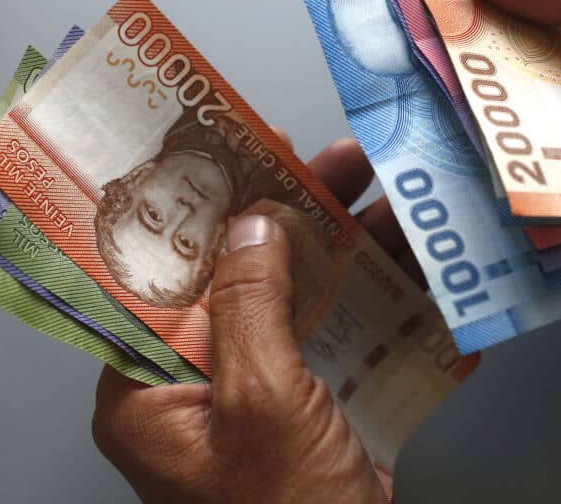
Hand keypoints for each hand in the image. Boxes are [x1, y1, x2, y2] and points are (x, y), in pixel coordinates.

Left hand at [92, 137, 417, 503]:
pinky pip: (331, 339)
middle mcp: (194, 388)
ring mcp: (256, 399)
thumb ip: (251, 306)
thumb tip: (252, 225)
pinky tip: (412, 269)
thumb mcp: (262, 405)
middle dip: (292, 216)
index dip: (196, 206)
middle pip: (238, 275)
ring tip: (387, 195)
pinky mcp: (307, 412)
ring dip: (344, 250)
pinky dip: (371, 305)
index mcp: (148, 390)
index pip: (157, 273)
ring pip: (294, 300)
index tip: (229, 149)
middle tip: (336, 161)